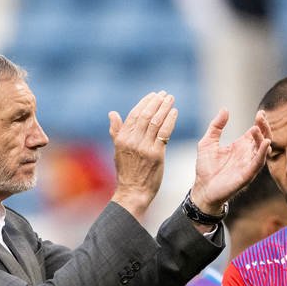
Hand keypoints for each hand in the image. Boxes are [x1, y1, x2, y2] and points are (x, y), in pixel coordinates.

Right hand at [108, 91, 177, 214]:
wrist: (133, 192)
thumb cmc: (126, 172)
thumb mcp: (117, 150)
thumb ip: (116, 131)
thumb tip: (112, 113)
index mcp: (122, 139)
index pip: (134, 115)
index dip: (144, 103)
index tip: (153, 95)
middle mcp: (132, 141)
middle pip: (146, 115)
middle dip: (156, 102)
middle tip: (164, 94)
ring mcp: (145, 147)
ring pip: (156, 121)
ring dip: (164, 108)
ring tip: (170, 99)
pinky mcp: (156, 154)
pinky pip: (164, 132)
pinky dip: (170, 120)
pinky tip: (174, 112)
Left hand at [189, 109, 269, 215]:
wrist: (202, 189)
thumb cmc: (205, 168)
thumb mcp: (208, 142)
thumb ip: (216, 126)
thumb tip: (225, 109)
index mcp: (240, 146)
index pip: (255, 132)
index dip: (260, 122)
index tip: (260, 112)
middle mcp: (247, 154)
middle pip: (263, 138)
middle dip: (264, 127)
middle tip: (260, 117)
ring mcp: (249, 164)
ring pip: (263, 149)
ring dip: (263, 138)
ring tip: (257, 128)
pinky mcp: (247, 175)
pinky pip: (259, 163)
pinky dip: (263, 153)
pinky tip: (265, 143)